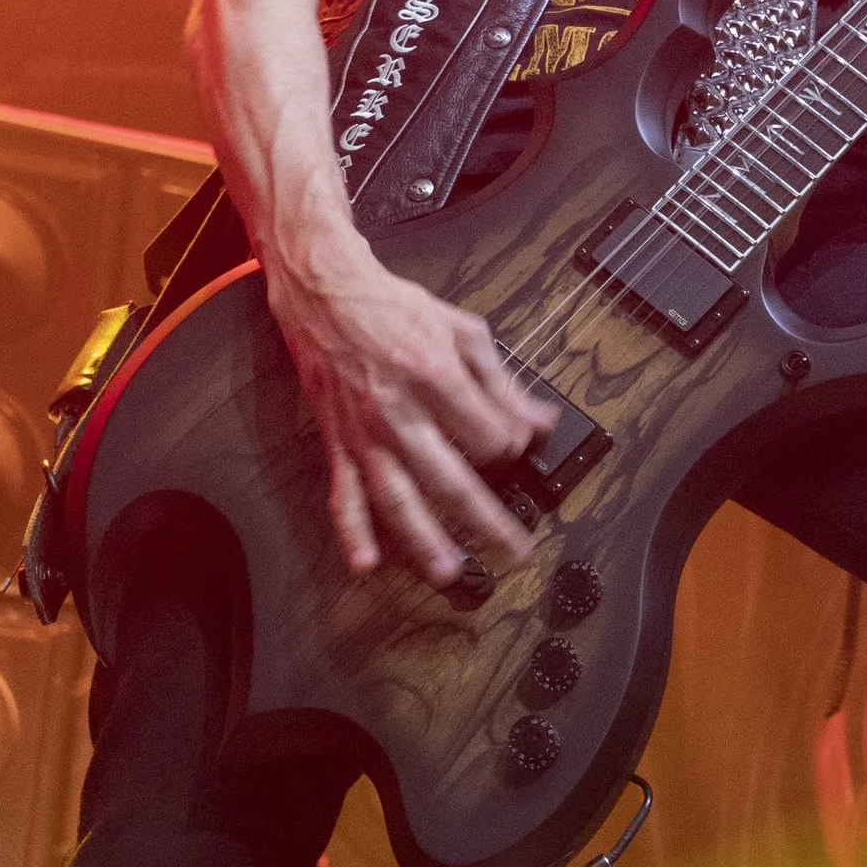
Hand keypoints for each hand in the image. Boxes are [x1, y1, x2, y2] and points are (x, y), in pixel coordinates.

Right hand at [270, 240, 555, 585]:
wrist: (326, 294)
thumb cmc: (394, 308)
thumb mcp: (463, 332)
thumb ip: (503, 383)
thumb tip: (540, 423)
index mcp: (434, 376)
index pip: (487, 436)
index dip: (510, 450)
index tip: (517, 452)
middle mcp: (398, 412)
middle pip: (449, 478)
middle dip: (485, 519)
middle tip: (514, 550)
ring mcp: (364, 433)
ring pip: (396, 496)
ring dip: (422, 539)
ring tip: (448, 572)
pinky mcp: (338, 443)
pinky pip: (343, 493)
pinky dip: (351, 531)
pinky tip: (365, 561)